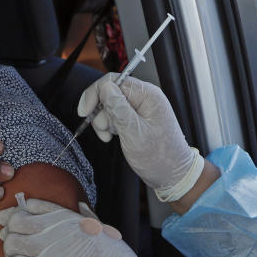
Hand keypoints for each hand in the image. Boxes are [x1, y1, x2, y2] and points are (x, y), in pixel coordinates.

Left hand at [0, 197, 150, 256]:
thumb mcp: (103, 230)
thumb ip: (87, 217)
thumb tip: (80, 204)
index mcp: (68, 217)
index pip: (33, 205)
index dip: (20, 211)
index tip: (17, 220)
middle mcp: (54, 229)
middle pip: (16, 221)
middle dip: (11, 229)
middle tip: (14, 241)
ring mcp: (46, 250)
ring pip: (11, 241)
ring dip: (11, 249)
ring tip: (18, 256)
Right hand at [78, 74, 203, 201]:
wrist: (172, 175)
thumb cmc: (160, 157)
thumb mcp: (134, 133)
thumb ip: (118, 109)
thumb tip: (105, 88)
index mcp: (147, 95)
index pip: (114, 81)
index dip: (95, 94)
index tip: (84, 111)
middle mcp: (144, 98)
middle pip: (110, 92)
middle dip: (100, 111)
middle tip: (102, 130)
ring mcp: (140, 108)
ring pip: (110, 105)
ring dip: (103, 121)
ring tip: (108, 137)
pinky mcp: (136, 119)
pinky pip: (115, 115)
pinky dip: (109, 126)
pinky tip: (111, 137)